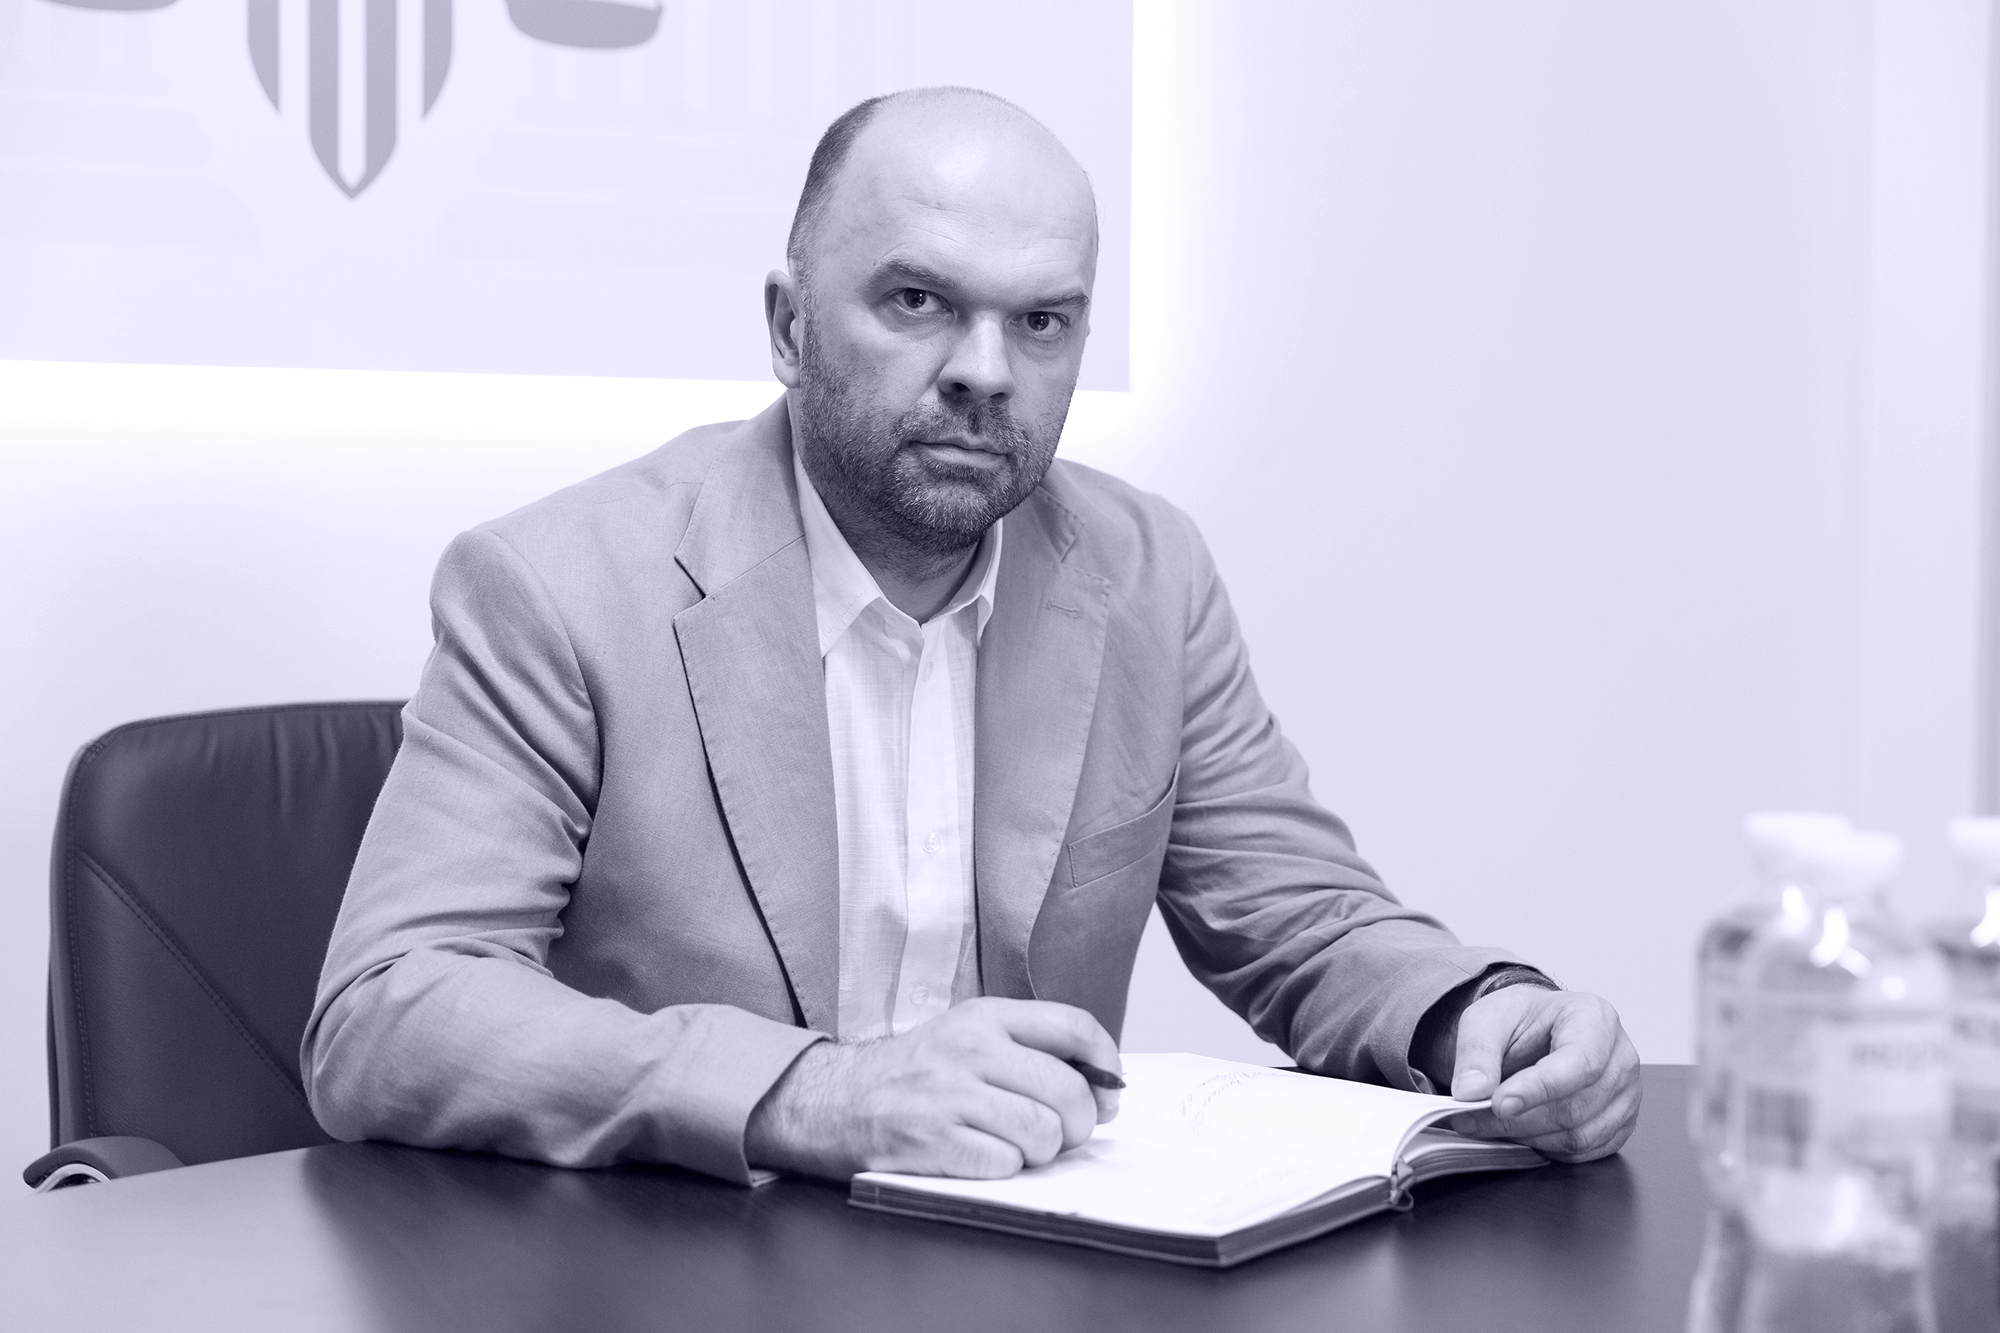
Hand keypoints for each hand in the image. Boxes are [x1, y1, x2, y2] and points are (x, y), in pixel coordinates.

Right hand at [744, 997, 1121, 1180]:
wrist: (834, 1100)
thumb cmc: (912, 1075)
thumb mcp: (967, 1037)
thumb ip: (1029, 1049)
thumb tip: (1103, 1085)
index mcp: (985, 1017)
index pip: (1074, 1026)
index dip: (1106, 1064)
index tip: (1109, 1089)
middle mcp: (969, 1049)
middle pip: (1068, 1090)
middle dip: (1079, 1124)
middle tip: (1063, 1133)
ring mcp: (949, 1095)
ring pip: (1043, 1133)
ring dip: (1041, 1152)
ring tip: (1016, 1145)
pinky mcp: (932, 1141)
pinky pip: (1004, 1164)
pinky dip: (1004, 1170)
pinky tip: (982, 1157)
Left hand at [1443, 987, 1639, 1162]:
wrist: (1536, 1031)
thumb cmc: (1520, 1021)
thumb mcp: (1486, 1020)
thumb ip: (1476, 1052)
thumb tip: (1470, 1092)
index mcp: (1595, 1018)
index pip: (1579, 1063)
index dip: (1538, 1089)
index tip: (1498, 1103)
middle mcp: (1620, 1057)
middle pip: (1575, 1106)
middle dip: (1518, 1119)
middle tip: (1471, 1118)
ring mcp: (1626, 1095)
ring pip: (1579, 1135)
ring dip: (1527, 1136)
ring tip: (1491, 1122)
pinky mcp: (1619, 1125)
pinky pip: (1583, 1151)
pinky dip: (1545, 1148)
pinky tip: (1520, 1129)